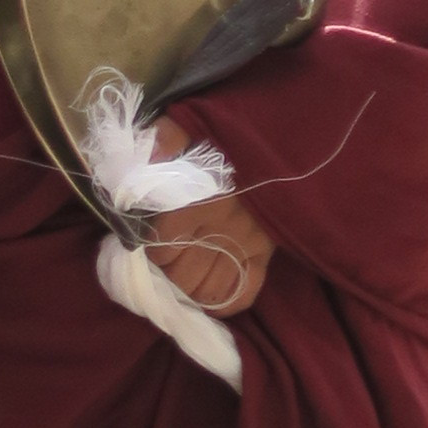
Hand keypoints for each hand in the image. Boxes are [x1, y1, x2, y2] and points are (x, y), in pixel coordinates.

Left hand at [141, 110, 276, 317]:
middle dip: (166, 272)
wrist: (282, 141)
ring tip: (183, 274)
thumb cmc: (227, 136)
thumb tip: (145, 155)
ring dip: (189, 289)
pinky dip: (221, 302)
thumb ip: (164, 138)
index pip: (161, 246)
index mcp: (199, 199)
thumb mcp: (190, 125)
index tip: (148, 239)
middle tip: (164, 260)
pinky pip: (243, 293)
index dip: (149, 247)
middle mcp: (222, 228)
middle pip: (181, 275)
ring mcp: (246, 244)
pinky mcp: (265, 254)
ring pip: (207, 291)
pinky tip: (207, 292)